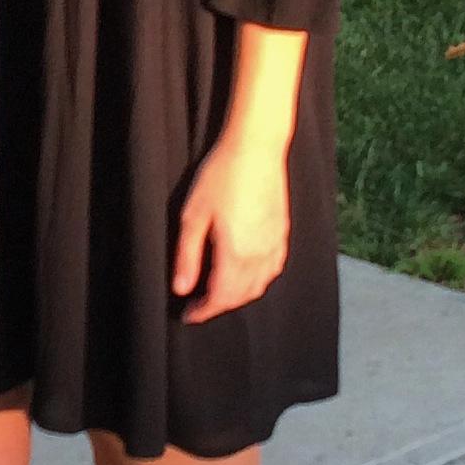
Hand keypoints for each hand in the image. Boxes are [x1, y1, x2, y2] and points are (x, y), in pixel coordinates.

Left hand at [172, 132, 289, 322]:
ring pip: (259, 286)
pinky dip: (258, 281)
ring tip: (219, 292)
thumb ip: (187, 256)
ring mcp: (275, 245)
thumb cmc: (220, 177)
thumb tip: (182, 288)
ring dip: (239, 296)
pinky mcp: (282, 233)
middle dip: (219, 306)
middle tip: (199, 305)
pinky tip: (246, 274)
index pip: (220, 298)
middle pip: (241, 296)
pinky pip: (272, 269)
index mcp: (236, 254)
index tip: (188, 315)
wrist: (256, 149)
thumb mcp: (193, 216)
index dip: (203, 311)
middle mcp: (259, 255)